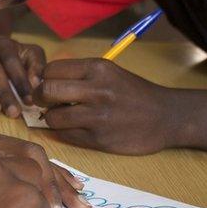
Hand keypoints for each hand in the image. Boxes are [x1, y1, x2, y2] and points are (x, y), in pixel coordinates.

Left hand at [34, 58, 174, 154]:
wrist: (167, 117)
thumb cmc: (133, 93)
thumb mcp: (109, 73)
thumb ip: (79, 75)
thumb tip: (43, 80)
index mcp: (98, 68)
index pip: (52, 69)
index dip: (44, 78)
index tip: (46, 84)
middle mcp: (97, 90)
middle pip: (46, 91)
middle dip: (39, 97)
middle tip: (43, 102)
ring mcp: (97, 116)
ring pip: (52, 117)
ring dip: (51, 118)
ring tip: (61, 116)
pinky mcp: (98, 139)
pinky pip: (65, 135)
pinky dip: (64, 132)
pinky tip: (74, 128)